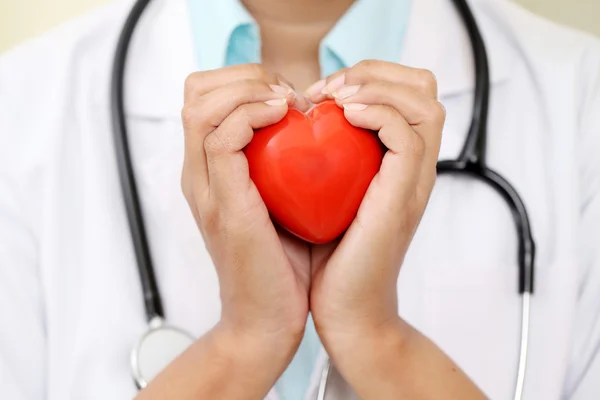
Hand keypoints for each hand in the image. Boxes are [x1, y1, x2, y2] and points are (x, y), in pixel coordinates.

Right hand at [180, 64, 310, 389]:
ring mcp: (204, 189)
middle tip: (290, 95)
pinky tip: (286, 118)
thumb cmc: (283, 268)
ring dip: (251, 89)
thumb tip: (312, 133)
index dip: (244, 80)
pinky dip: (254, 114)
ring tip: (290, 104)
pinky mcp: (222, 204)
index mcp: (208, 173)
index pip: (204, 97)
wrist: (266, 324)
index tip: (289, 96)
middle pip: (195, 91)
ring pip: (202, 106)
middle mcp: (196, 175)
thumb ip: (281, 170)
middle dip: (246, 75)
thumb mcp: (281, 207)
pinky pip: (224, 137)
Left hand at [304, 60, 456, 396]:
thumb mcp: (325, 199)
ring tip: (335, 98)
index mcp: (396, 164)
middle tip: (329, 89)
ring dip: (376, 87)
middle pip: (423, 87)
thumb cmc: (328, 260)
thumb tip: (294, 129)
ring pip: (424, 103)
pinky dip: (377, 114)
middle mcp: (413, 168)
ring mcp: (414, 182)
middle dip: (375, 71)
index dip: (368, 75)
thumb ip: (326, 164)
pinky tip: (343, 116)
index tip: (322, 92)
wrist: (345, 313)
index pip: (407, 91)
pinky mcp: (405, 198)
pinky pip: (407, 137)